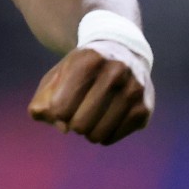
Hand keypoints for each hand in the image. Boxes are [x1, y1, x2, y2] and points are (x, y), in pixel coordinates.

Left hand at [28, 41, 153, 144]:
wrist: (122, 51)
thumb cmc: (82, 67)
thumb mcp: (58, 73)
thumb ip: (44, 99)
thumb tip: (61, 127)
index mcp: (89, 60)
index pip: (61, 106)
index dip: (56, 112)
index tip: (59, 107)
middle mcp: (115, 72)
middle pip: (79, 123)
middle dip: (72, 123)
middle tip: (76, 113)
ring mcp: (133, 91)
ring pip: (97, 134)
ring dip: (87, 131)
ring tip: (89, 117)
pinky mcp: (144, 109)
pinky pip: (113, 137)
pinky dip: (103, 135)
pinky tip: (104, 120)